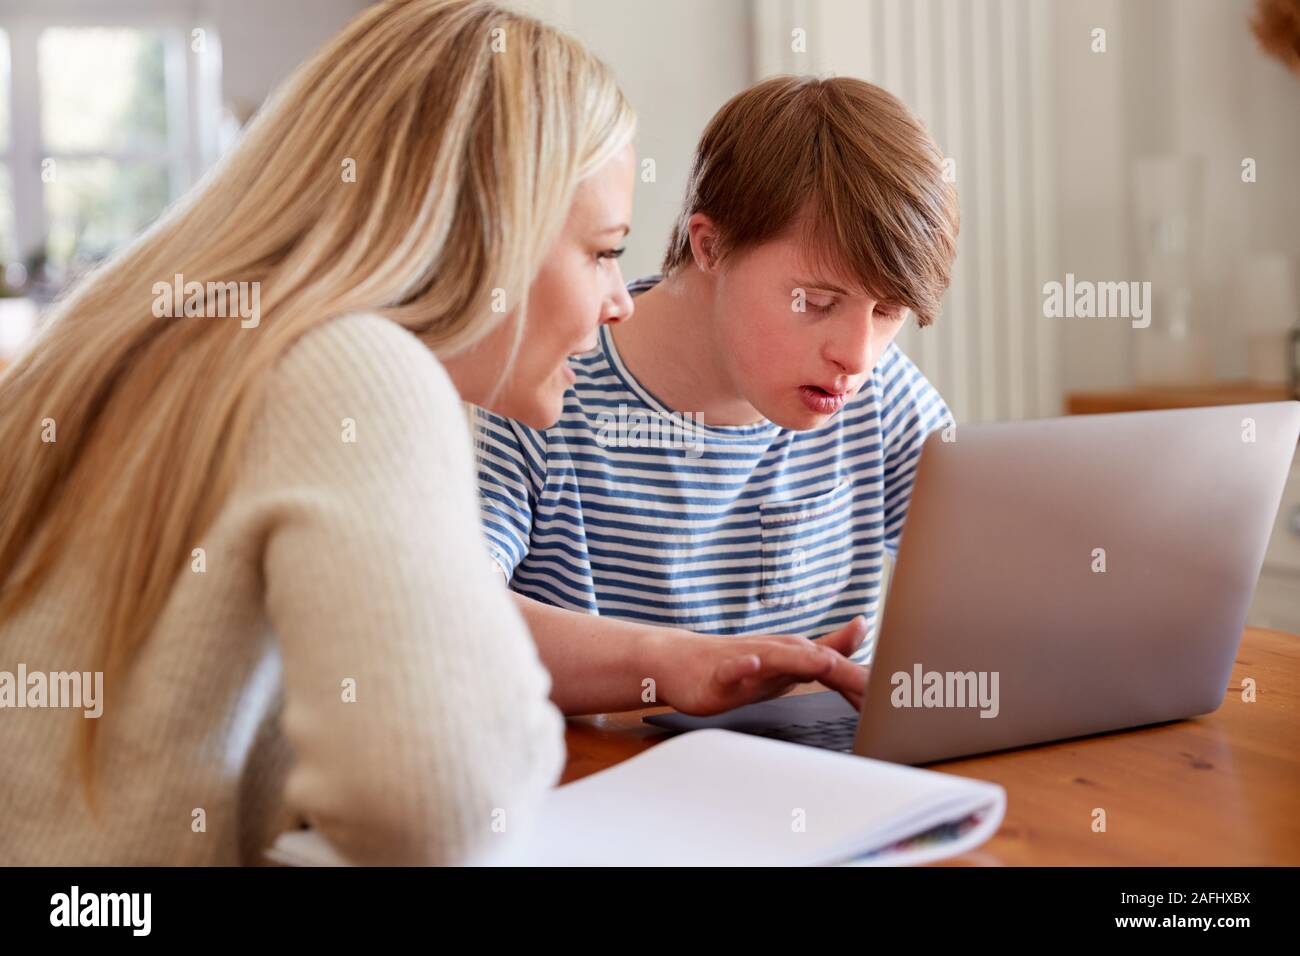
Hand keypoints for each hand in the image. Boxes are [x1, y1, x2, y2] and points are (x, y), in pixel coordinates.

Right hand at [648, 616, 870, 715]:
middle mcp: (777, 651)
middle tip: (878, 692)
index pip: (839, 665)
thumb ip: (827, 645)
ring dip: (802, 659)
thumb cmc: (736, 662)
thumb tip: (863, 626)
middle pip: (817, 659)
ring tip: (825, 664)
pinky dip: (743, 666)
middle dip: (849, 674)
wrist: (680, 661)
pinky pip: (731, 669)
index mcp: (796, 653)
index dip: (867, 682)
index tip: (896, 699)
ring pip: (778, 657)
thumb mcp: (788, 658)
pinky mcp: (718, 674)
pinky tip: (752, 664)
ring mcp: (747, 660)